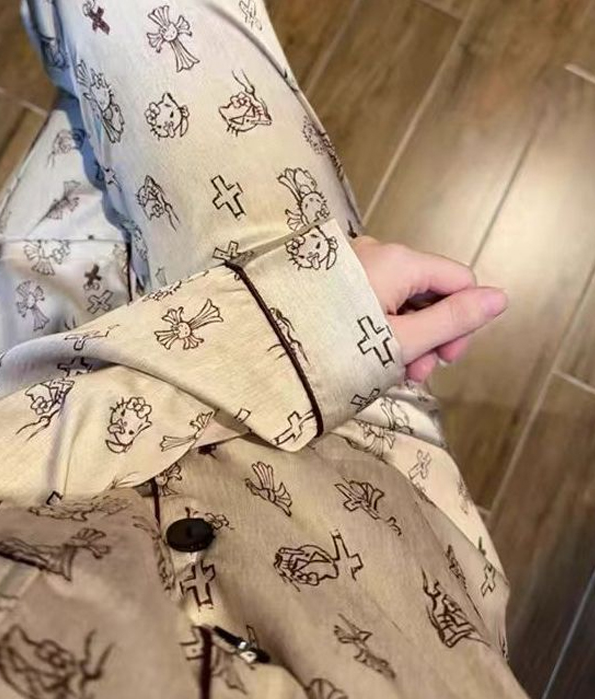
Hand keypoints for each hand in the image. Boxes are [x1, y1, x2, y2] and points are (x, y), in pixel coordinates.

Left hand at [352, 236, 507, 382]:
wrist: (270, 358)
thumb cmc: (337, 352)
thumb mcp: (404, 341)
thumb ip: (452, 320)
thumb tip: (500, 298)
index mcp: (398, 260)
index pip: (459, 281)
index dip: (462, 321)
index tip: (446, 358)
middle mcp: (377, 252)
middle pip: (430, 291)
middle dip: (431, 335)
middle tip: (417, 373)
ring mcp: (354, 266)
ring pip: (402, 300)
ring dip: (408, 337)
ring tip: (394, 373)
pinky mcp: (337, 283)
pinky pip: (376, 301)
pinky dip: (383, 327)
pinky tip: (374, 356)